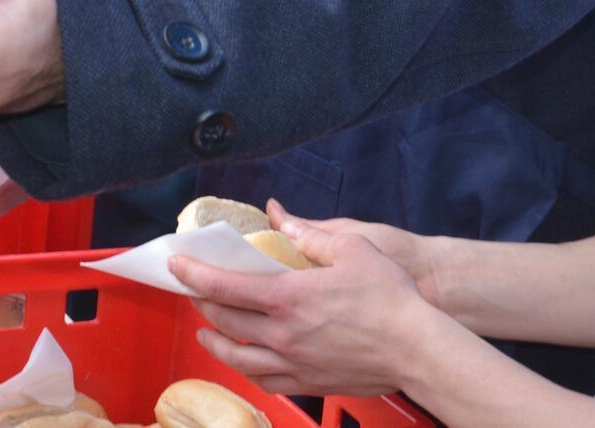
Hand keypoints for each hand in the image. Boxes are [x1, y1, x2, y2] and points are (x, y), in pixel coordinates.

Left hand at [170, 217, 455, 399]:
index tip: (176, 264)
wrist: (418, 349)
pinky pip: (264, 379)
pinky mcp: (308, 382)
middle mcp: (283, 334)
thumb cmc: (390, 297)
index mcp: (288, 297)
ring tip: (205, 330)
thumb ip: (309, 233)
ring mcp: (294, 362)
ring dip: (214, 341)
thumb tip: (279, 214)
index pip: (224, 286)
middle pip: (224, 319)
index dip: (193, 274)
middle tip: (191, 289)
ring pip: (237, 357)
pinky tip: (243, 360)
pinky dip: (245, 368)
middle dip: (199, 302)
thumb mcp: (352, 249)